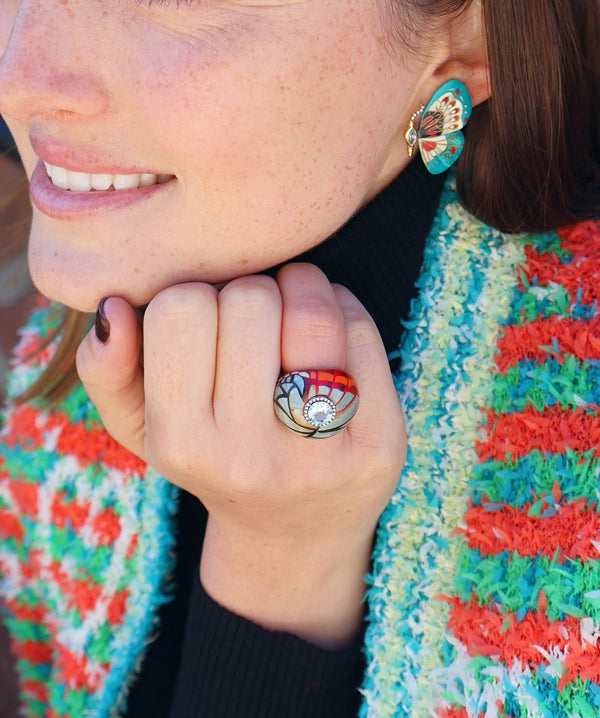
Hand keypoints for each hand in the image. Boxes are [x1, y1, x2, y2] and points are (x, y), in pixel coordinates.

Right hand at [76, 263, 405, 646]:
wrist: (293, 534)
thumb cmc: (216, 463)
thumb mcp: (145, 430)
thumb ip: (107, 371)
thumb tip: (114, 306)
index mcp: (181, 443)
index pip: (182, 307)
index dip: (198, 296)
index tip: (211, 320)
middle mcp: (249, 456)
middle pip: (250, 299)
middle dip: (253, 293)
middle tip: (258, 319)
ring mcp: (321, 452)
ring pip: (313, 310)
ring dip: (303, 290)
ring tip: (294, 317)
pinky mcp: (379, 443)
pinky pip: (361, 331)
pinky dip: (345, 312)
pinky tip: (332, 341)